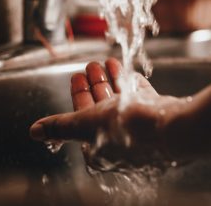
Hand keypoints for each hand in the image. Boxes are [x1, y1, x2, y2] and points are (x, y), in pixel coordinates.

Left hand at [30, 58, 189, 168]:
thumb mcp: (87, 124)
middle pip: (103, 107)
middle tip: (92, 64)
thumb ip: (61, 126)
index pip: (83, 118)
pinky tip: (127, 72)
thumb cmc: (129, 130)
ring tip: (108, 61)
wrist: (174, 128)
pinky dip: (132, 85)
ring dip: (113, 80)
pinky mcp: (157, 119)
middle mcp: (121, 141)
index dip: (79, 94)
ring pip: (122, 101)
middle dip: (96, 83)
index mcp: (100, 149)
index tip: (77, 75)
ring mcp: (141, 130)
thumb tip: (35, 132)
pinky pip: (140, 99)